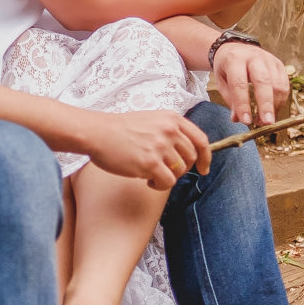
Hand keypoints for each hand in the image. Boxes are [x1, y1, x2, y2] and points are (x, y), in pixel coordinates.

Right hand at [83, 109, 210, 189]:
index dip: (206, 157)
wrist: (97, 133)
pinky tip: (147, 181)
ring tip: (151, 175)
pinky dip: (159, 185)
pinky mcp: (150, 163)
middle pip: (190, 158)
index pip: (201, 140)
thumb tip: (185, 152)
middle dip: (181, 169)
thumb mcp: (151, 120)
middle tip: (165, 171)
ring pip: (179, 172)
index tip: (203, 168)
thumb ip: (169, 130)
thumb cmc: (119, 129)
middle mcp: (169, 131)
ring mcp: (160, 146)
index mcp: (171, 119)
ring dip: (167, 177)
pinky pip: (167, 182)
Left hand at [211, 42, 288, 125]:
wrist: (236, 48)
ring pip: (278, 84)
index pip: (240, 83)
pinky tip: (273, 111)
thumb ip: (230, 99)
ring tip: (265, 121)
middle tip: (266, 123)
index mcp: (235, 59)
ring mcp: (269, 59)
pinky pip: (285, 85)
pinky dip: (280, 101)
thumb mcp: (221, 81)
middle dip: (266, 104)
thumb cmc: (227, 67)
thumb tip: (238, 119)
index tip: (246, 121)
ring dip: (274, 106)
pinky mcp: (280, 64)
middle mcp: (254, 57)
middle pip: (263, 81)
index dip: (243, 104)